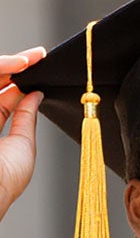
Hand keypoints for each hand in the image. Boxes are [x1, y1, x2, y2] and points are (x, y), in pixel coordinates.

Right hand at [0, 50, 44, 222]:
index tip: (39, 66)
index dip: (18, 81)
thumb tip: (36, 95)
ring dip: (5, 65)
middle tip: (37, 56)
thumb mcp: (22, 146)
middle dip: (13, 66)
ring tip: (28, 60)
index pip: (2, 98)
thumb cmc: (4, 181)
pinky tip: (15, 66)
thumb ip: (26, 118)